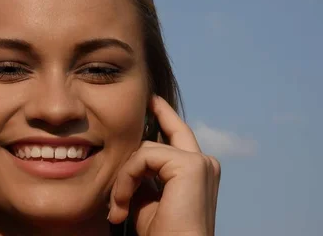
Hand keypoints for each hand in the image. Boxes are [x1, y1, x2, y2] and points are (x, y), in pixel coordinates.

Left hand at [108, 96, 220, 235]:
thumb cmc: (162, 234)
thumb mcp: (147, 200)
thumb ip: (143, 176)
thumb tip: (128, 159)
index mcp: (197, 172)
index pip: (178, 135)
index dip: (165, 115)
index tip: (151, 100)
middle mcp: (204, 163)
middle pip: (170, 129)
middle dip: (152, 121)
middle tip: (136, 131)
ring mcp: (200, 162)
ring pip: (145, 148)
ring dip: (124, 178)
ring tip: (118, 208)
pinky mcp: (190, 165)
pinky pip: (143, 157)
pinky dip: (126, 180)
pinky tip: (123, 204)